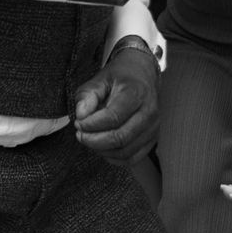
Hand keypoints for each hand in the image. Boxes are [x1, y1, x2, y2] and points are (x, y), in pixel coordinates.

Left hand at [72, 39, 158, 161]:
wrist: (143, 74)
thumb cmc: (121, 76)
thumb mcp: (100, 78)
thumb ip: (88, 95)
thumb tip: (81, 114)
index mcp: (136, 93)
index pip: (113, 117)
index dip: (92, 125)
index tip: (78, 123)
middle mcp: (149, 112)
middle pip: (120, 138)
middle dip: (94, 141)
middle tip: (80, 135)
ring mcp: (153, 127)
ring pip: (126, 151)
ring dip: (102, 150)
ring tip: (89, 140)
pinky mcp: (152, 138)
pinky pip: (133, 158)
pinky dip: (114, 158)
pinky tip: (102, 148)